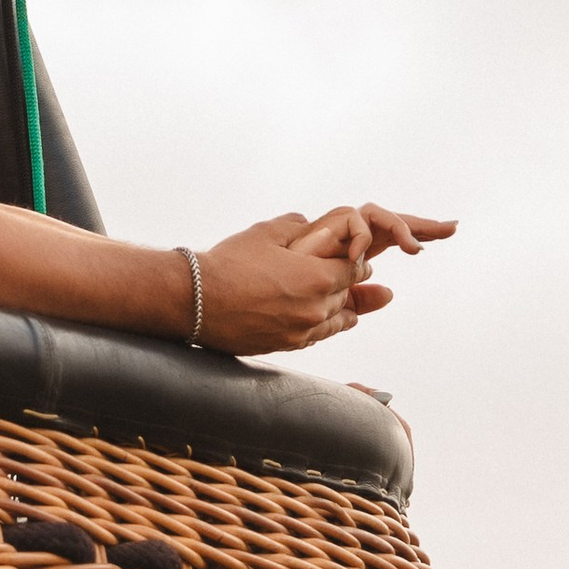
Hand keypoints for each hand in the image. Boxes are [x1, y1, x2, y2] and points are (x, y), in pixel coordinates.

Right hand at [191, 203, 454, 356]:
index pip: (356, 271)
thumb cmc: (229, 263)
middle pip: (349, 296)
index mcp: (316, 277)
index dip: (358, 262)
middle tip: (371, 281)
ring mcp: (303, 332)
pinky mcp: (288, 346)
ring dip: (346, 307)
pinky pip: (321, 335)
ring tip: (363, 304)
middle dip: (355, 285)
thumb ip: (297, 226)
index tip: (359, 257)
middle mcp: (316, 308)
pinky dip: (330, 324)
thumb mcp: (266, 234)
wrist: (197, 301)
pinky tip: (336, 320)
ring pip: (339, 319)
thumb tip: (314, 221)